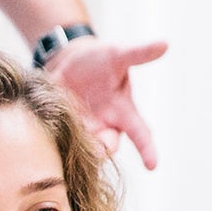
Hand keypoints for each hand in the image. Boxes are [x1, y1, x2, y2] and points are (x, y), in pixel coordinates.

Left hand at [43, 37, 168, 169]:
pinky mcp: (62, 128)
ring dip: (78, 147)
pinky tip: (47, 134)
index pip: (140, 134)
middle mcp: (105, 126)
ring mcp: (84, 129)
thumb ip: (139, 53)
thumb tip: (164, 44)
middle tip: (94, 149)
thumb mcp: (118, 54)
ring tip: (68, 137)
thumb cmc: (101, 59)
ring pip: (83, 148)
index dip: (148, 150)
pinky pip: (60, 140)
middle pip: (108, 147)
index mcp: (123, 112)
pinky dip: (56, 139)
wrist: (70, 61)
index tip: (153, 166)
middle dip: (102, 151)